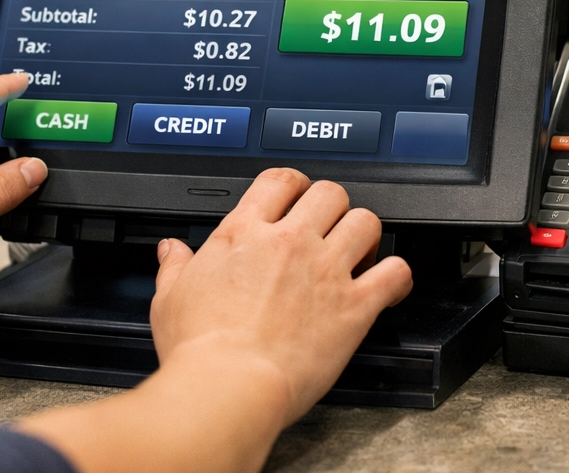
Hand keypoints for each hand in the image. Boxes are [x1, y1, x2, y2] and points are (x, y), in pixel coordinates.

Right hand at [152, 170, 412, 424]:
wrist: (227, 387)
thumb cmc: (199, 351)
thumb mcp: (170, 299)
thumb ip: (176, 267)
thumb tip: (171, 250)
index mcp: (245, 233)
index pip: (280, 180)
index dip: (293, 186)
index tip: (296, 201)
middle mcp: (290, 242)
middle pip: (330, 192)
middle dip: (333, 209)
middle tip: (328, 232)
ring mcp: (325, 270)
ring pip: (367, 221)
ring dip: (366, 235)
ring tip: (359, 255)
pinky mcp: (354, 305)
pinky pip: (395, 272)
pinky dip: (398, 277)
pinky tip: (389, 287)